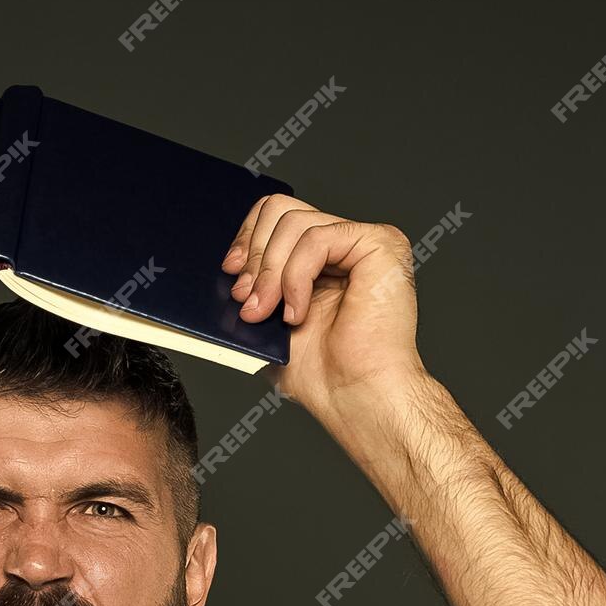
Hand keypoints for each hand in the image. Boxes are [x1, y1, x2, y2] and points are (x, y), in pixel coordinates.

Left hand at [221, 195, 425, 414]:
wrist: (355, 396)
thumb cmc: (322, 372)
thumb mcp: (267, 321)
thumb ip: (253, 287)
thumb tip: (224, 266)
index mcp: (320, 257)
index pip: (276, 213)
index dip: (248, 236)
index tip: (231, 270)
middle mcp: (344, 243)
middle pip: (281, 209)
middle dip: (256, 256)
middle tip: (247, 300)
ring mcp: (364, 241)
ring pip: (295, 223)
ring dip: (271, 273)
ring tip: (269, 313)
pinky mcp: (381, 244)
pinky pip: (317, 239)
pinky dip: (296, 277)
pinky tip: (298, 312)